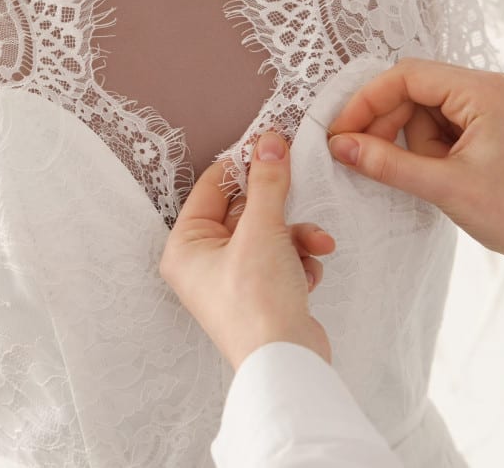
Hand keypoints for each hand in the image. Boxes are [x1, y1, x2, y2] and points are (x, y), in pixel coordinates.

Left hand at [159, 132, 335, 369]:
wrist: (287, 362)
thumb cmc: (258, 300)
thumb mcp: (263, 230)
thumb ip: (267, 182)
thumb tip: (269, 141)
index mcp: (186, 247)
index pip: (212, 188)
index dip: (243, 164)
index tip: (272, 143)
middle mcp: (204, 263)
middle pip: (245, 210)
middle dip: (280, 207)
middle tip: (299, 180)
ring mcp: (234, 280)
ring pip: (270, 234)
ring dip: (298, 235)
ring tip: (317, 244)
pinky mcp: (263, 293)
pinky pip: (283, 259)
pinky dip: (300, 261)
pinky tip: (311, 274)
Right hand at [326, 58, 503, 313]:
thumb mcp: (442, 187)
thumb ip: (386, 162)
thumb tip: (341, 145)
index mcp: (484, 91)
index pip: (408, 75)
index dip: (368, 101)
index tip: (342, 133)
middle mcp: (491, 87)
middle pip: (415, 90)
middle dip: (390, 125)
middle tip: (367, 160)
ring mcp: (493, 104)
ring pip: (426, 109)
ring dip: (415, 143)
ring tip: (433, 178)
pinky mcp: (491, 124)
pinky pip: (443, 123)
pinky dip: (429, 148)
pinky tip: (439, 174)